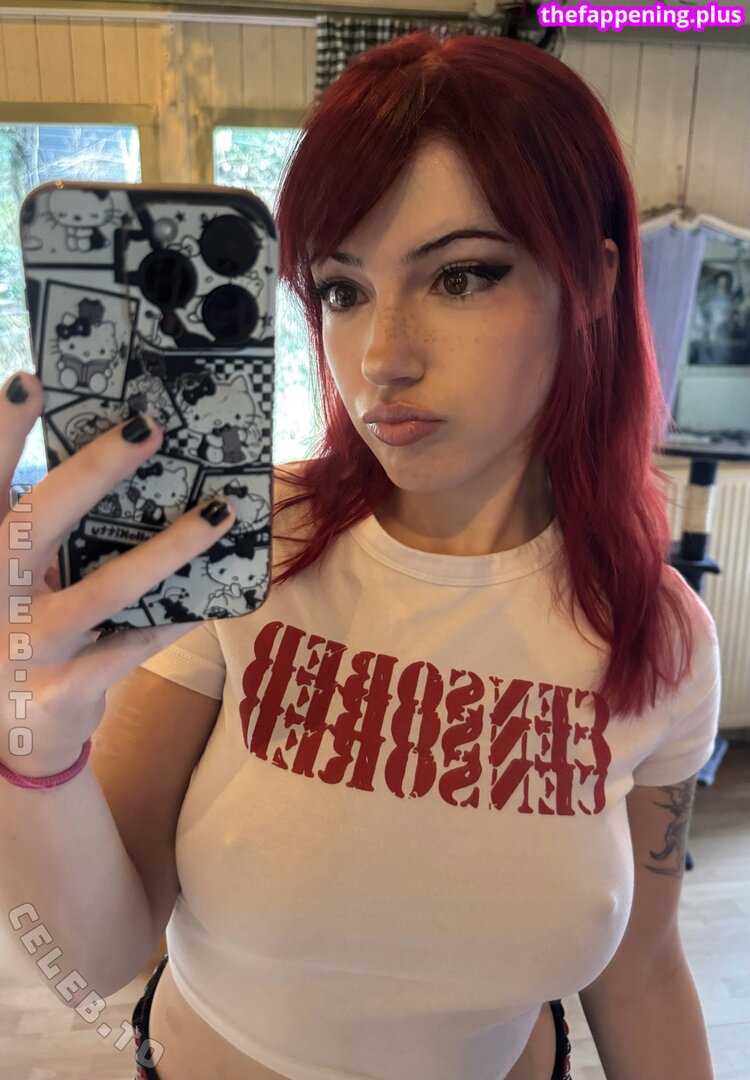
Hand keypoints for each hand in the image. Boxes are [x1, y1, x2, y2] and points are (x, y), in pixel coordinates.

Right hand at [0, 371, 235, 777]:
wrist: (8, 734)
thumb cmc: (18, 632)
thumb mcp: (14, 579)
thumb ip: (44, 531)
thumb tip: (114, 466)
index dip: (3, 432)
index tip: (31, 380)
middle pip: (40, 521)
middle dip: (93, 471)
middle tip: (149, 427)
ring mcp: (29, 645)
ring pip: (107, 588)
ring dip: (169, 547)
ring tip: (221, 510)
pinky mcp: (64, 690)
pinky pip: (133, 647)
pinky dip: (175, 619)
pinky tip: (214, 597)